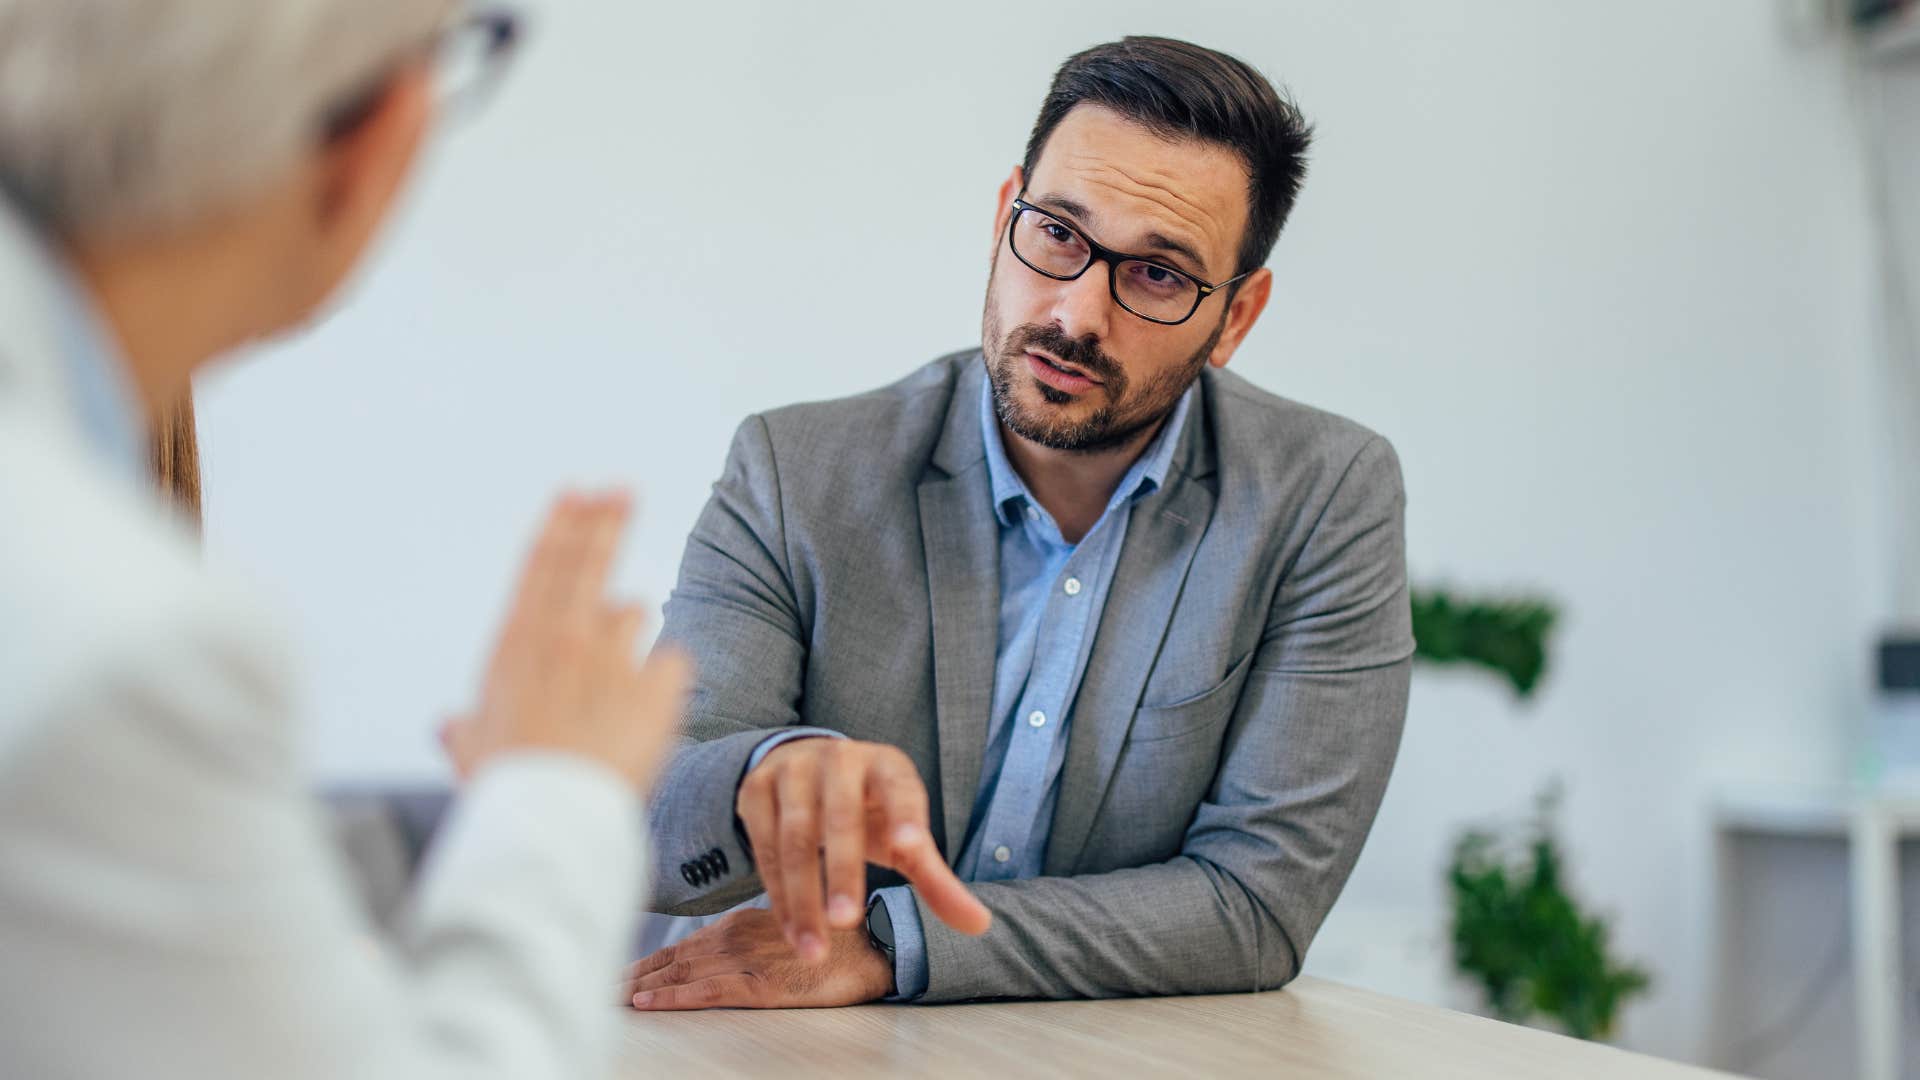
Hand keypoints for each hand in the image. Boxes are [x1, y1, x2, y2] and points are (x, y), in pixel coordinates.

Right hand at [439, 491, 690, 791]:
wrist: (552, 823)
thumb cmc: (505, 791)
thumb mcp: (472, 755)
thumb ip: (465, 731)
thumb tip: (449, 725)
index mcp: (515, 645)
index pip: (540, 566)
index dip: (560, 525)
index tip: (576, 493)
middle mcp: (563, 637)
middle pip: (588, 560)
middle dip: (606, 520)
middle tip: (623, 490)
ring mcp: (612, 657)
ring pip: (632, 612)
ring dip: (626, 632)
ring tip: (609, 684)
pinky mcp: (657, 684)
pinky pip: (671, 661)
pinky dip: (664, 678)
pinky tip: (650, 707)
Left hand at [619, 908, 891, 1009]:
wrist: (872, 946)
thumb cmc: (828, 942)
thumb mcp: (777, 930)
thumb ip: (743, 938)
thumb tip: (713, 951)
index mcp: (737, 925)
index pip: (679, 947)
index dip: (644, 963)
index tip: (617, 975)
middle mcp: (734, 938)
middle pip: (670, 960)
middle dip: (632, 976)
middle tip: (599, 988)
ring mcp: (746, 961)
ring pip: (679, 975)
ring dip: (641, 987)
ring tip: (609, 998)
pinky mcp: (762, 985)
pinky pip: (707, 992)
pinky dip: (674, 997)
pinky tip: (650, 1002)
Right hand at [738, 737, 990, 962]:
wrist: (801, 763)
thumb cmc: (867, 808)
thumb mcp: (902, 835)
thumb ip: (935, 878)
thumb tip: (980, 926)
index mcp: (886, 765)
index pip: (901, 790)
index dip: (905, 816)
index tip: (910, 848)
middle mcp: (839, 760)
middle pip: (840, 819)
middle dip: (842, 872)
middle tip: (846, 922)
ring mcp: (792, 771)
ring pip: (795, 838)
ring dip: (802, 898)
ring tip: (815, 950)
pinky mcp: (756, 789)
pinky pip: (765, 847)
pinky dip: (778, 894)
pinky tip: (793, 931)